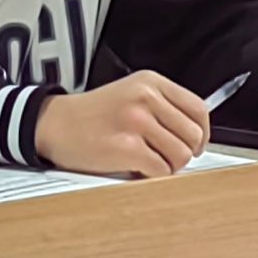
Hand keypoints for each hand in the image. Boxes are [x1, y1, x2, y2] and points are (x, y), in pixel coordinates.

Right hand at [33, 71, 208, 177]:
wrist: (56, 124)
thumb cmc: (93, 114)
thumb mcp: (131, 93)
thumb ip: (162, 106)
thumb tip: (195, 133)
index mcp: (150, 82)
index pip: (198, 108)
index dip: (202, 133)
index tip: (196, 145)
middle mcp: (146, 97)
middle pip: (192, 135)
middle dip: (184, 153)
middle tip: (167, 157)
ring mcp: (136, 121)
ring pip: (180, 155)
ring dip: (168, 166)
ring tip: (149, 162)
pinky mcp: (126, 147)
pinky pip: (160, 170)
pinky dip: (152, 176)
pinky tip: (136, 168)